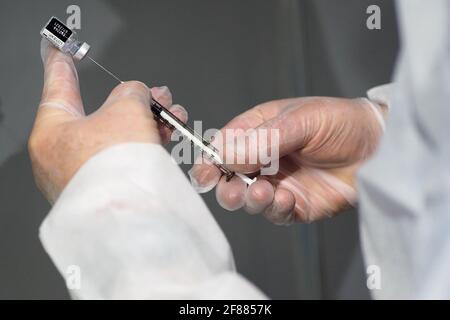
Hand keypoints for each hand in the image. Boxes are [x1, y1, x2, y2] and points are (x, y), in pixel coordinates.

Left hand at [29, 40, 186, 202]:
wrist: (129, 216)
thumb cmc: (115, 168)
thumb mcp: (127, 109)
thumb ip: (131, 93)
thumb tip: (136, 94)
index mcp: (51, 132)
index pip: (56, 87)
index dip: (60, 64)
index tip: (59, 51)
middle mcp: (61, 157)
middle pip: (99, 116)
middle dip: (134, 102)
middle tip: (155, 95)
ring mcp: (83, 177)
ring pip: (116, 139)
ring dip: (147, 124)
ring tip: (172, 117)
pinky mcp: (104, 191)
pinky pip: (123, 160)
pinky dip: (143, 146)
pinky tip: (166, 138)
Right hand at [189, 97, 385, 224]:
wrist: (381, 149)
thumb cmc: (342, 123)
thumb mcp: (302, 120)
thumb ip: (265, 139)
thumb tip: (226, 154)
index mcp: (258, 131)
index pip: (224, 146)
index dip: (211, 160)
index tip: (206, 172)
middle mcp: (263, 159)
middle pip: (229, 177)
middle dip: (226, 185)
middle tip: (234, 187)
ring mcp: (278, 183)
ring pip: (248, 199)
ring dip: (249, 198)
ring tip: (263, 191)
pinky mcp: (295, 206)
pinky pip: (275, 213)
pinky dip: (275, 209)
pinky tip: (286, 198)